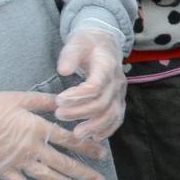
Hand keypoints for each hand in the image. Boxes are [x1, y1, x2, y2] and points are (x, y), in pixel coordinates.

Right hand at [0, 90, 108, 179]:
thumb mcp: (22, 98)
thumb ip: (46, 101)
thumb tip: (66, 100)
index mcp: (38, 128)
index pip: (69, 140)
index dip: (87, 147)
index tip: (103, 155)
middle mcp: (32, 147)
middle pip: (63, 162)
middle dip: (84, 173)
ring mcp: (18, 161)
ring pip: (48, 177)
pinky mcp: (4, 171)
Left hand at [54, 24, 127, 141]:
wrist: (105, 43)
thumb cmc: (87, 44)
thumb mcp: (76, 43)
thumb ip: (69, 56)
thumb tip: (63, 71)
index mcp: (107, 65)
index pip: (95, 86)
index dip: (77, 97)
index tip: (59, 100)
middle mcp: (117, 81)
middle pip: (102, 103)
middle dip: (80, 112)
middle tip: (59, 114)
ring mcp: (120, 92)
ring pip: (112, 114)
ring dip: (95, 126)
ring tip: (76, 134)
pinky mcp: (119, 100)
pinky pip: (118, 118)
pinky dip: (108, 129)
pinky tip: (95, 137)